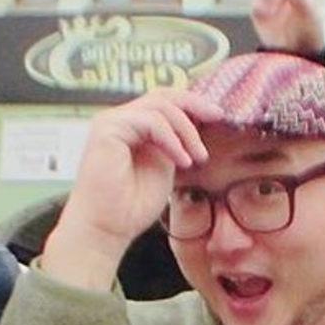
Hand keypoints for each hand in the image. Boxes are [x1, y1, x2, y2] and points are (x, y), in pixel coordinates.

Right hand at [42, 89, 221, 288]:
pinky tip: (182, 161)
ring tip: (197, 158)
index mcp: (132, 127)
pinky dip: (172, 140)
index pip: (163, 101)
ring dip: (186, 131)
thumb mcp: (164, 166)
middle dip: (194, 104)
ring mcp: (111, 122)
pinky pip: (150, 121)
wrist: (107, 228)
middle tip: (218, 117)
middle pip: (162, 95)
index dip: (192, 104)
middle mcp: (119, 120)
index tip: (217, 116)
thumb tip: (196, 126)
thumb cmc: (131, 206)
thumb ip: (174, 144)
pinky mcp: (107, 130)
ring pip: (159, 106)